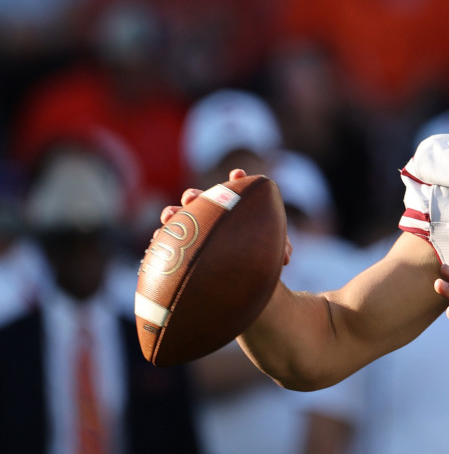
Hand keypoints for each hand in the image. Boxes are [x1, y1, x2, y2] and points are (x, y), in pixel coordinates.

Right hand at [158, 169, 291, 265]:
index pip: (235, 191)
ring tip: (169, 216)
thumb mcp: (270, 252)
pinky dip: (161, 237)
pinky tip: (157, 238)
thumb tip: (286, 256)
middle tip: (192, 197)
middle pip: (200, 200)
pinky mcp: (179, 246)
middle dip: (195, 195)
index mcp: (233, 209)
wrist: (239, 279)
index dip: (237, 180)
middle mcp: (210, 214)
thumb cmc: (257, 258)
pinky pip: (165, 240)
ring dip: (173, 213)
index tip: (238, 174)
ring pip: (178, 216)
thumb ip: (280, 247)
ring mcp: (192, 229)